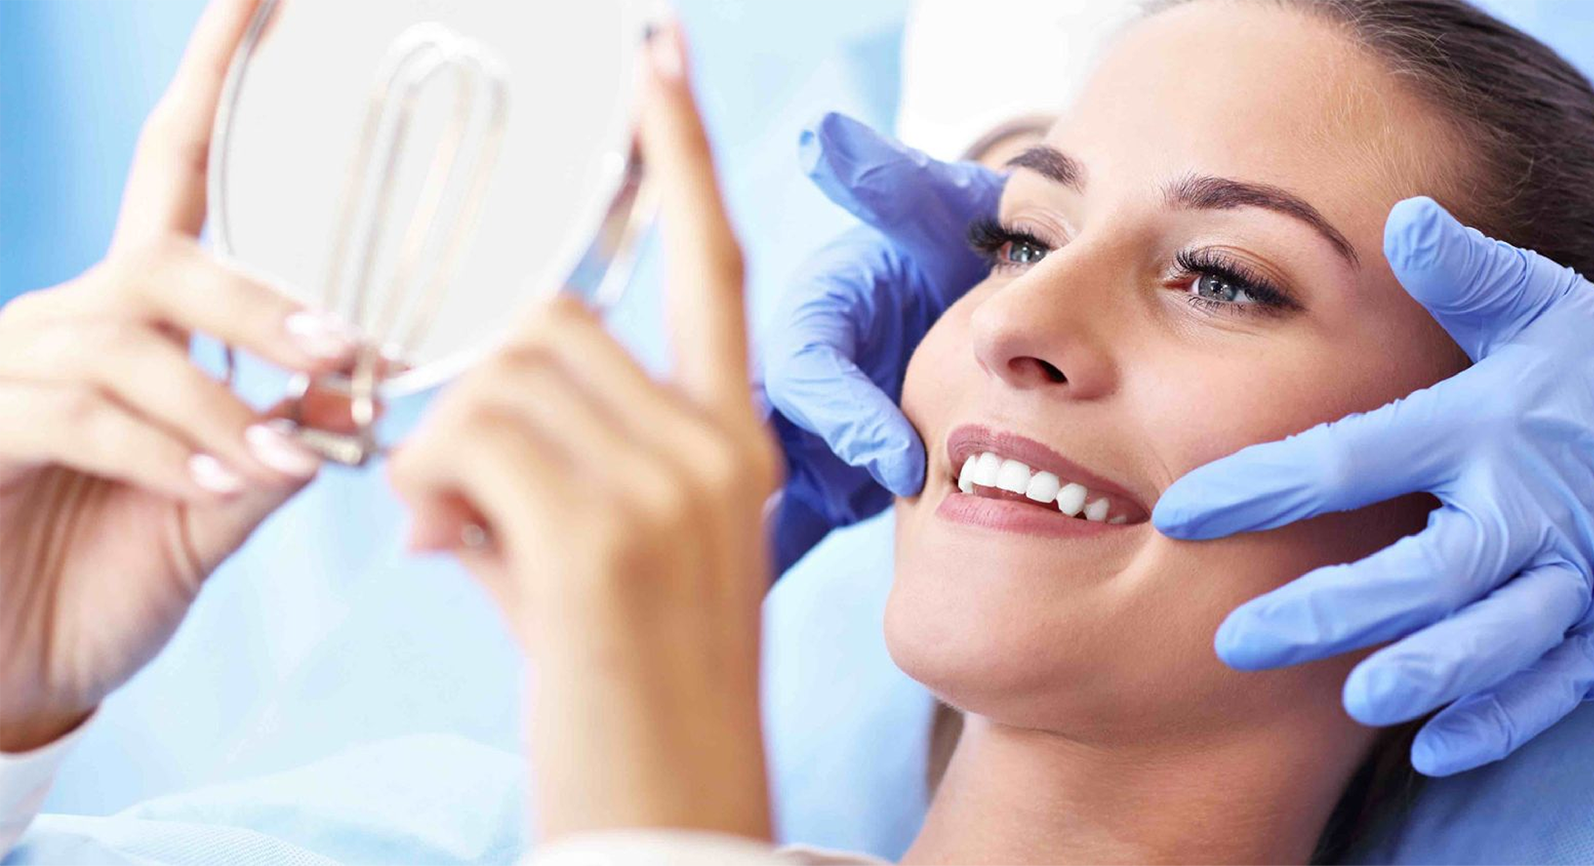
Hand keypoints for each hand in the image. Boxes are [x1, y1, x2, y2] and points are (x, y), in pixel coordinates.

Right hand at [0, 0, 353, 753]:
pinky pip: (80, 410)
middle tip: (349, 353)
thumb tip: (357, 393)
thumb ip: (277, 446)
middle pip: (169, 259)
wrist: (5, 673)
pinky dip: (164, 444)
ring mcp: (12, 369)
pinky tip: (216, 479)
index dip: (211, 78)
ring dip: (221, 397)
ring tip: (284, 459)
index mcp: (138, 322)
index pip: (176, 173)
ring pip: (129, 336)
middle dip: (265, 305)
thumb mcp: (216, 511)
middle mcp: (69, 323)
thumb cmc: (104, 579)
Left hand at [389, 21, 776, 840]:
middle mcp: (717, 446)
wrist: (673, 816)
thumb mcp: (619, 562)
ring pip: (494, 374)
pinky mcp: (601, 532)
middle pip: (547, 319)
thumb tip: (443, 422)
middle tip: (452, 494)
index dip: (679, 153)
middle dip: (473, 386)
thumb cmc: (634, 697)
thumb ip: (554, 464)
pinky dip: (424, 491)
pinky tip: (443, 554)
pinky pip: (463, 439)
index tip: (655, 55)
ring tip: (457, 541)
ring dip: (439, 449)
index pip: (710, 264)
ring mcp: (670, 483)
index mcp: (735, 443)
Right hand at [762, 113, 1002, 568]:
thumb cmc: (951, 247)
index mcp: (813, 313)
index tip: (902, 459)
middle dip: (771, 498)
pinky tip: (738, 627)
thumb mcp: (931, 213)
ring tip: (738, 609)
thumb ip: (892, 185)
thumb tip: (827, 142)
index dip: (846, 414)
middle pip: (759, 438)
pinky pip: (781, 527)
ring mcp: (799, 434)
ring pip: (753, 491)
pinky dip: (764, 567)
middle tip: (792, 559)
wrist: (972, 296)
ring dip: (751, 543)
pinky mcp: (818, 481)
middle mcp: (792, 375)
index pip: (810, 367)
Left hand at [1157, 197, 1593, 775]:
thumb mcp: (1549, 304)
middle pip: (1427, 569)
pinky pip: (1556, 686)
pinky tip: (1438, 749)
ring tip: (1357, 700)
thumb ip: (1468, 273)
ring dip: (1431, 671)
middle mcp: (1535, 505)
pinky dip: (1504, 720)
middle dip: (1332, 609)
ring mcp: (1582, 576)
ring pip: (1498, 638)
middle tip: (1238, 642)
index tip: (1182, 513)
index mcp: (1492, 424)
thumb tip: (1401, 215)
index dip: (1268, 486)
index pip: (1360, 455)